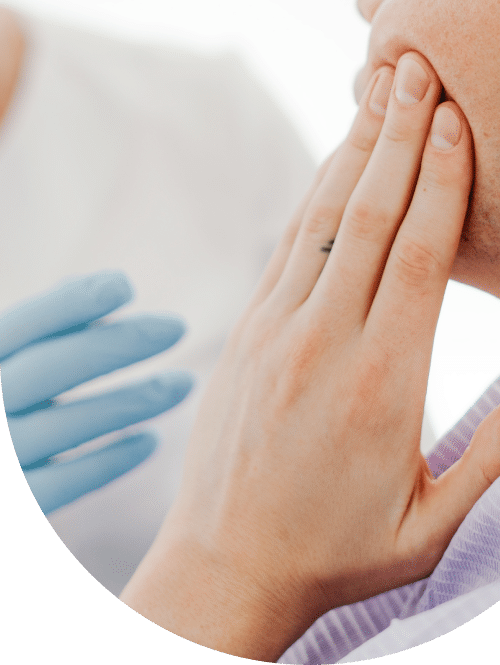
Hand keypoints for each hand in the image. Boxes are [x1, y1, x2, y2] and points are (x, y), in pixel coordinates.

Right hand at [0, 271, 193, 513]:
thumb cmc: (6, 404)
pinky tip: (150, 439)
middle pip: (46, 370)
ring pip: (63, 428)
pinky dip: (109, 460)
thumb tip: (106, 285)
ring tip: (183, 383)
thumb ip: (44, 328)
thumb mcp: (12, 361)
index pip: (22, 326)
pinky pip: (63, 486)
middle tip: (178, 326)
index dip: (70, 303)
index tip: (127, 286)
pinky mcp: (12, 513)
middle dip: (115, 344)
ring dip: (130, 401)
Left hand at [122, 55, 499, 658]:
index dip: (441, 183)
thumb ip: (493, 460)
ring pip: (322, 217)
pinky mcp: (248, 330)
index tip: (456, 123)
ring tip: (379, 88)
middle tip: (418, 68)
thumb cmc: (340, 552)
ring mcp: (277, 330)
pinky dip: (315, 191)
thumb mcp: (431, 527)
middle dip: (398, 136)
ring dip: (354, 147)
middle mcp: (325, 341)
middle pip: (367, 216)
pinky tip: (337, 157)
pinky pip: (287, 243)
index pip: (418, 258)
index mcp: (382, 383)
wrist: (227, 567)